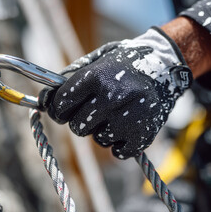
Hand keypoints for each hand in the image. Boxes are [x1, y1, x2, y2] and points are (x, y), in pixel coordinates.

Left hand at [40, 27, 191, 158]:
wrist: (166, 67)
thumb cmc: (126, 63)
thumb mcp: (98, 59)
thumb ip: (70, 77)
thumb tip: (44, 99)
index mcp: (97, 76)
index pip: (61, 103)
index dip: (59, 107)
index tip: (63, 107)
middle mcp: (112, 97)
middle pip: (77, 126)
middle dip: (81, 120)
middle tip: (94, 110)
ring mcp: (130, 118)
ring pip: (98, 139)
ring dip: (103, 130)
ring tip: (118, 113)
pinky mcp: (143, 135)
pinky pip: (118, 151)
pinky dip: (120, 143)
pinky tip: (128, 125)